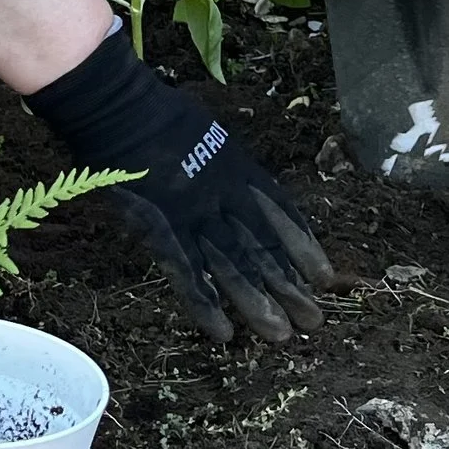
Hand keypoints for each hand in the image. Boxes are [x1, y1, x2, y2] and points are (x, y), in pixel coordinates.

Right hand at [103, 114, 340, 346]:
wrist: (123, 111)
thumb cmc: (160, 115)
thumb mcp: (211, 136)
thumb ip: (226, 167)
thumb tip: (239, 187)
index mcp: (241, 171)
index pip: (284, 216)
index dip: (305, 248)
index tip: (325, 277)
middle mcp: (226, 197)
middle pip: (265, 249)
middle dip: (291, 286)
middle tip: (313, 322)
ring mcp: (195, 216)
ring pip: (235, 268)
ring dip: (258, 304)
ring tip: (282, 336)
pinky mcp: (162, 231)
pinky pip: (188, 274)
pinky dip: (205, 305)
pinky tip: (223, 334)